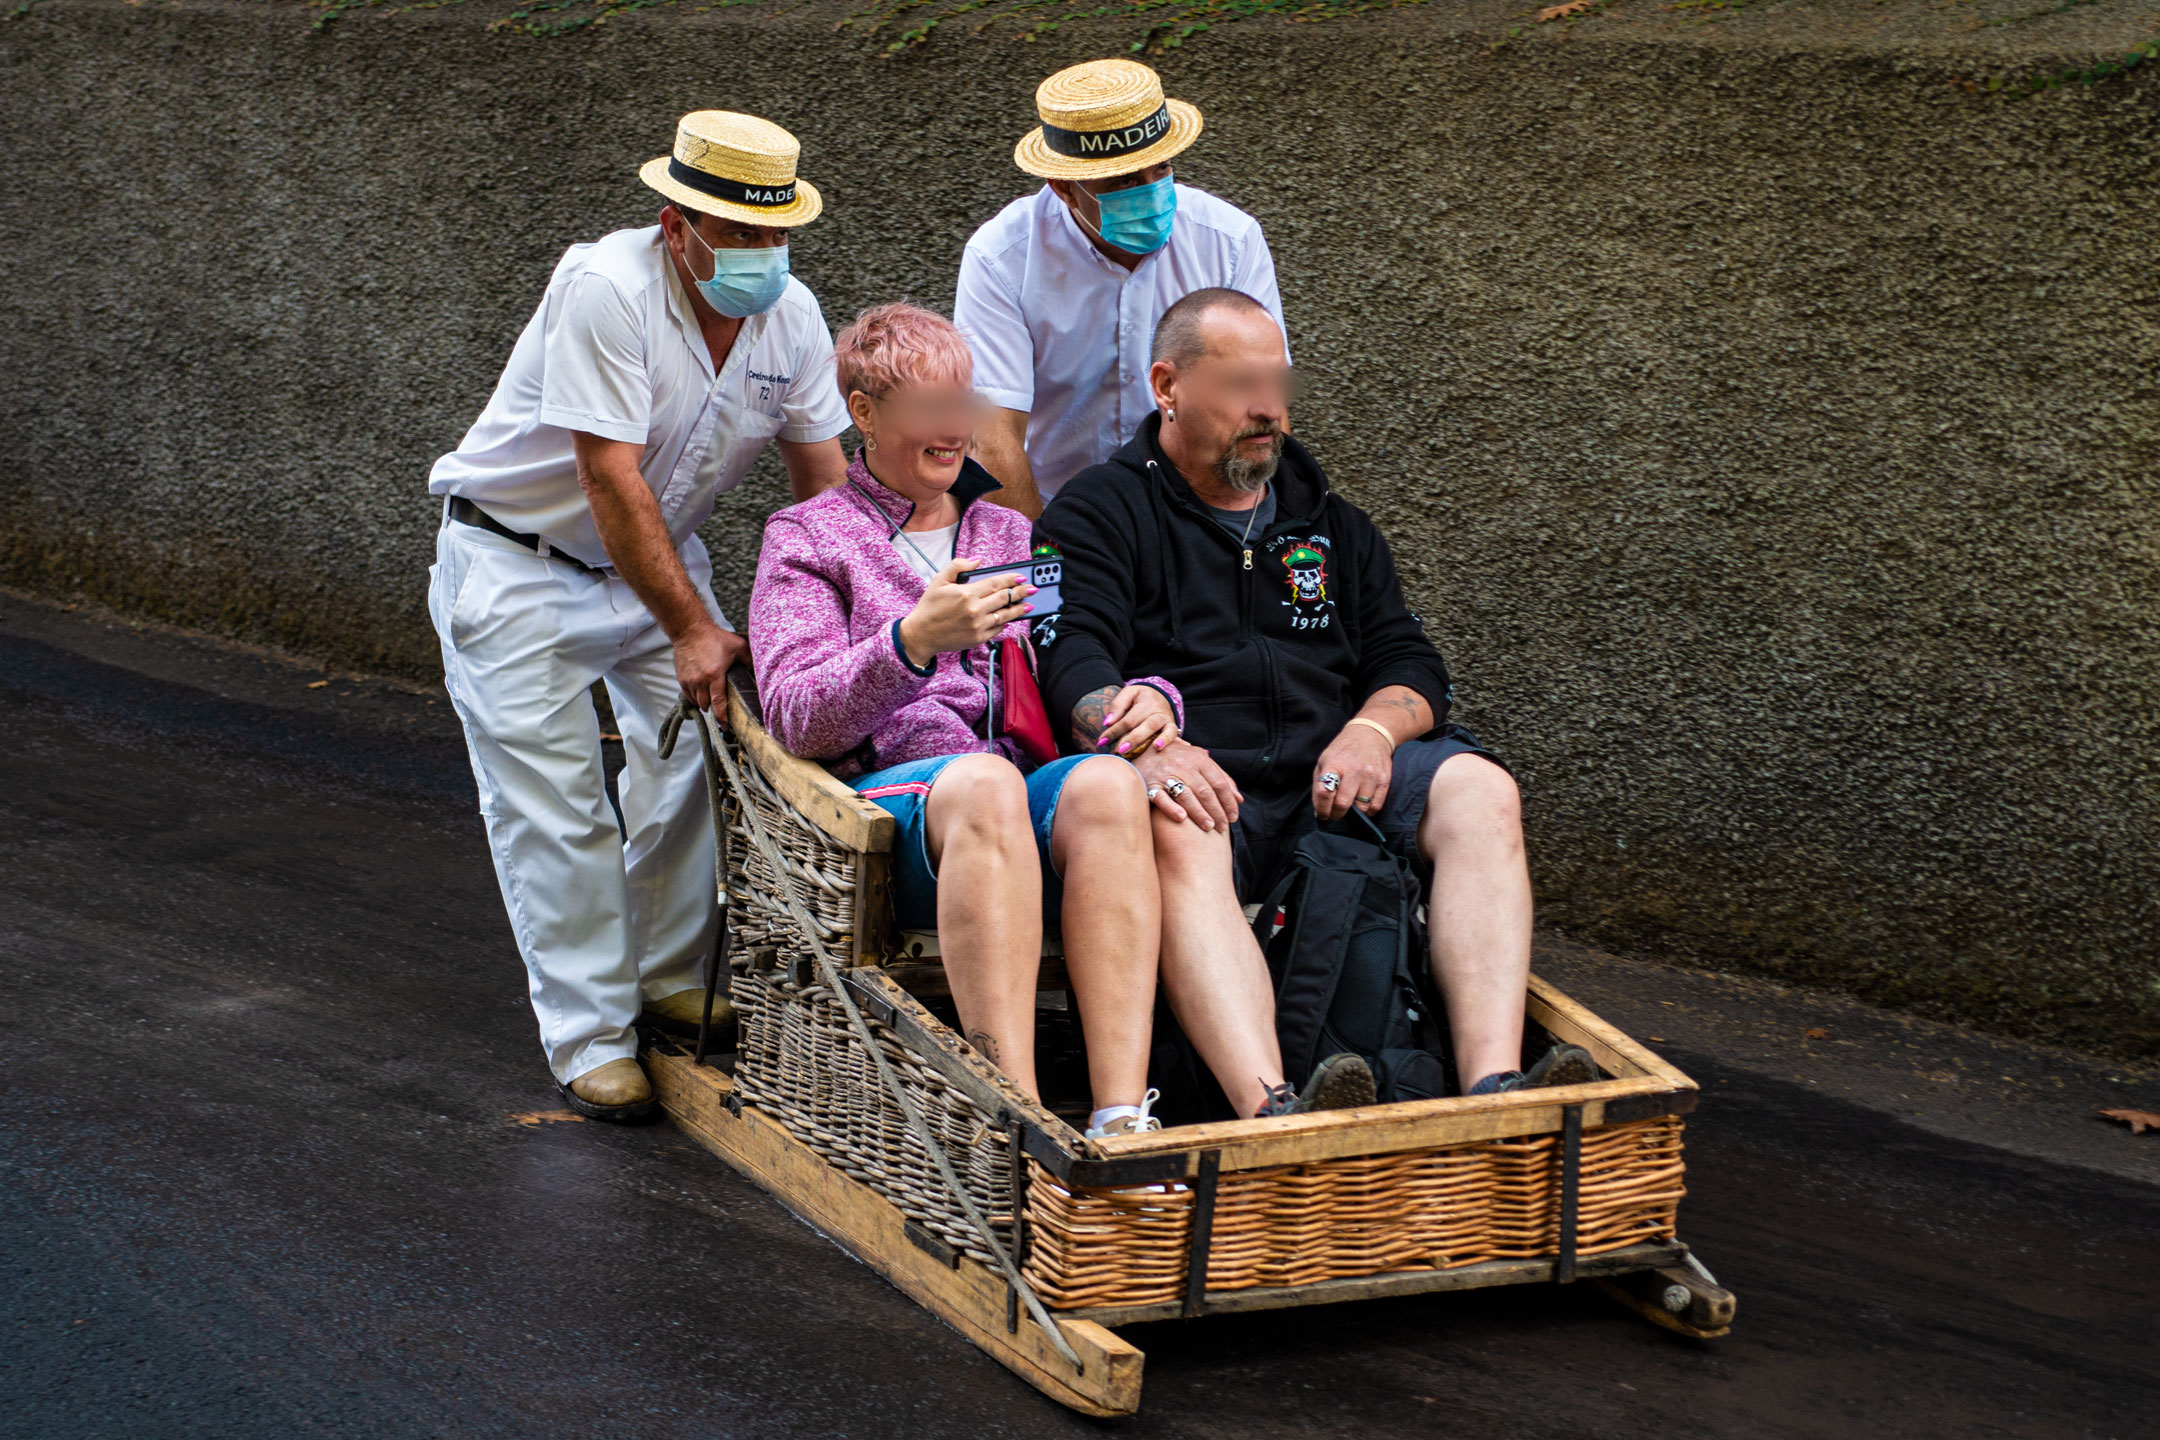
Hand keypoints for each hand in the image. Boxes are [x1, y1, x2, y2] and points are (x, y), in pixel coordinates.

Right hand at [675, 621, 748, 717]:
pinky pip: (688, 696)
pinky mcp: (681, 679)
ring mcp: (689, 680)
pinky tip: (703, 696)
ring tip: (713, 703)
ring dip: (705, 705)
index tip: (727, 726)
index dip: (723, 717)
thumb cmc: (715, 637)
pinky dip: (696, 699)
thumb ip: (749, 660)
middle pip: (707, 706)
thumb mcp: (738, 646)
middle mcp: (700, 680)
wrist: (690, 630)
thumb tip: (760, 672)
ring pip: (697, 702)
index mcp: (715, 675)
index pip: (718, 702)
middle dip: (715, 711)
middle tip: (723, 713)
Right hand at [895, 557, 1035, 666]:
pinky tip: (1010, 617)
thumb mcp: (939, 580)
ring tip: (1029, 604)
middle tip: (1032, 589)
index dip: (1012, 580)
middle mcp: (975, 610)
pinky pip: (997, 628)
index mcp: (966, 594)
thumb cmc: (929, 607)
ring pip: (1005, 615)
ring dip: (1019, 608)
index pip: (996, 583)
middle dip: (1021, 592)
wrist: (921, 634)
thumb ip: (958, 565)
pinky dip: (1005, 622)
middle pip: (1005, 598)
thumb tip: (978, 559)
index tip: (1022, 577)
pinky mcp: (978, 639)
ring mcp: (978, 626)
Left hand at [1092, 684, 1177, 756]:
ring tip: (1127, 750)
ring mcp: (1165, 718)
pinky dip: (1165, 740)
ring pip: (1152, 728)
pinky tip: (1157, 748)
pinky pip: (1172, 733)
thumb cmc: (1142, 698)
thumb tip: (1107, 723)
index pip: (1127, 719)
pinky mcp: (1172, 726)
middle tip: (1115, 750)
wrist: (1164, 696)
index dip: (1113, 731)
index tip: (1101, 742)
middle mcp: (1155, 709)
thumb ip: (1117, 706)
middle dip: (1126, 738)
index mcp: (1143, 701)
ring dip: (1139, 740)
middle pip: (1139, 724)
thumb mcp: (1129, 694)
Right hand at [1135, 738, 1241, 830]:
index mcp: (1198, 758)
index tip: (1233, 817)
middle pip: (1205, 791)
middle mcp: (1183, 765)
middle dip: (1217, 811)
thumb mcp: (1199, 761)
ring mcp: (1166, 774)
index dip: (1228, 802)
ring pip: (1187, 795)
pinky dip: (1172, 808)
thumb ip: (1221, 777)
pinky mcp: (1150, 784)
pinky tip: (1182, 818)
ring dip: (1199, 813)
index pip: (1219, 783)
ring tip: (1209, 827)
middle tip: (1223, 826)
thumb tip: (1239, 799)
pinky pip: (1161, 798)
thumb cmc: (1176, 758)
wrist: (1142, 749)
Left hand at [1311, 723, 1393, 822]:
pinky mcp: (1384, 779)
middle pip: (1343, 803)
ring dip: (1354, 814)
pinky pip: (1376, 806)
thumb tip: (1320, 812)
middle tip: (1335, 815)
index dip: (1322, 808)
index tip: (1323, 815)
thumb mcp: (1324, 761)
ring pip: (1361, 808)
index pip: (1325, 792)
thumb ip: (1319, 785)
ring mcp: (1371, 775)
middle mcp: (1353, 769)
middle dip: (1336, 815)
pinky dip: (1368, 811)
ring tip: (1349, 808)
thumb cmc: (1343, 751)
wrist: (1370, 734)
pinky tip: (1362, 806)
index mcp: (1334, 764)